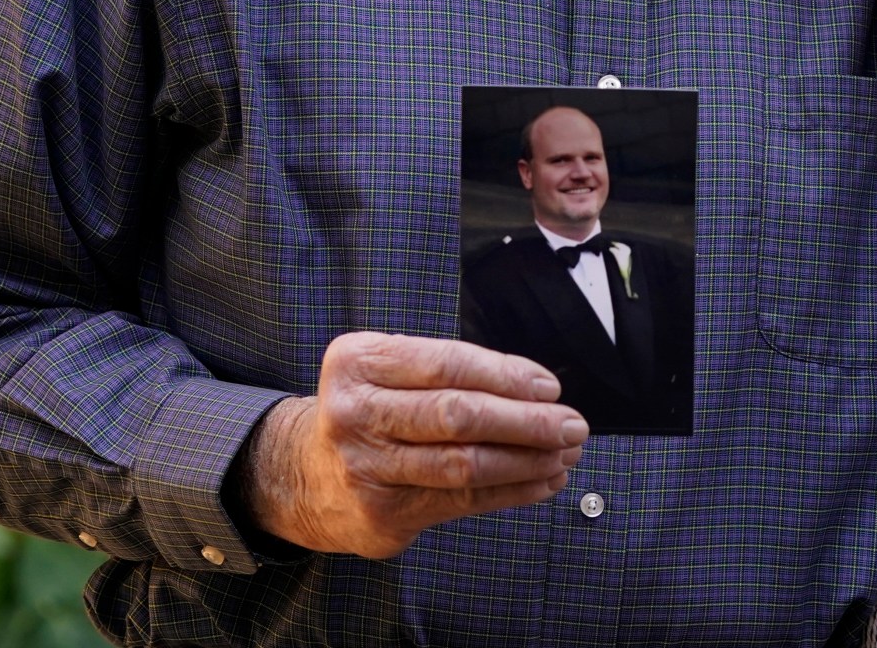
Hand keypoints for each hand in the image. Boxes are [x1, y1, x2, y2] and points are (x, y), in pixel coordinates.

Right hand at [243, 332, 588, 558]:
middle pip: (457, 416)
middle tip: (571, 425)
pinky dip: (512, 492)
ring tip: (565, 454)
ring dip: (527, 461)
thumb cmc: (370, 411)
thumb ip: (451, 372)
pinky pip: (462, 502)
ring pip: (464, 465)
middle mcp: (355, 413)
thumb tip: (538, 390)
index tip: (549, 388)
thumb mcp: (390, 371)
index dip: (506, 376)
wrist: (305, 474)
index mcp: (358, 362)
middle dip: (526, 422)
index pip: (447, 364)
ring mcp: (365, 468)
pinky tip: (542, 481)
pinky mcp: (382, 514)